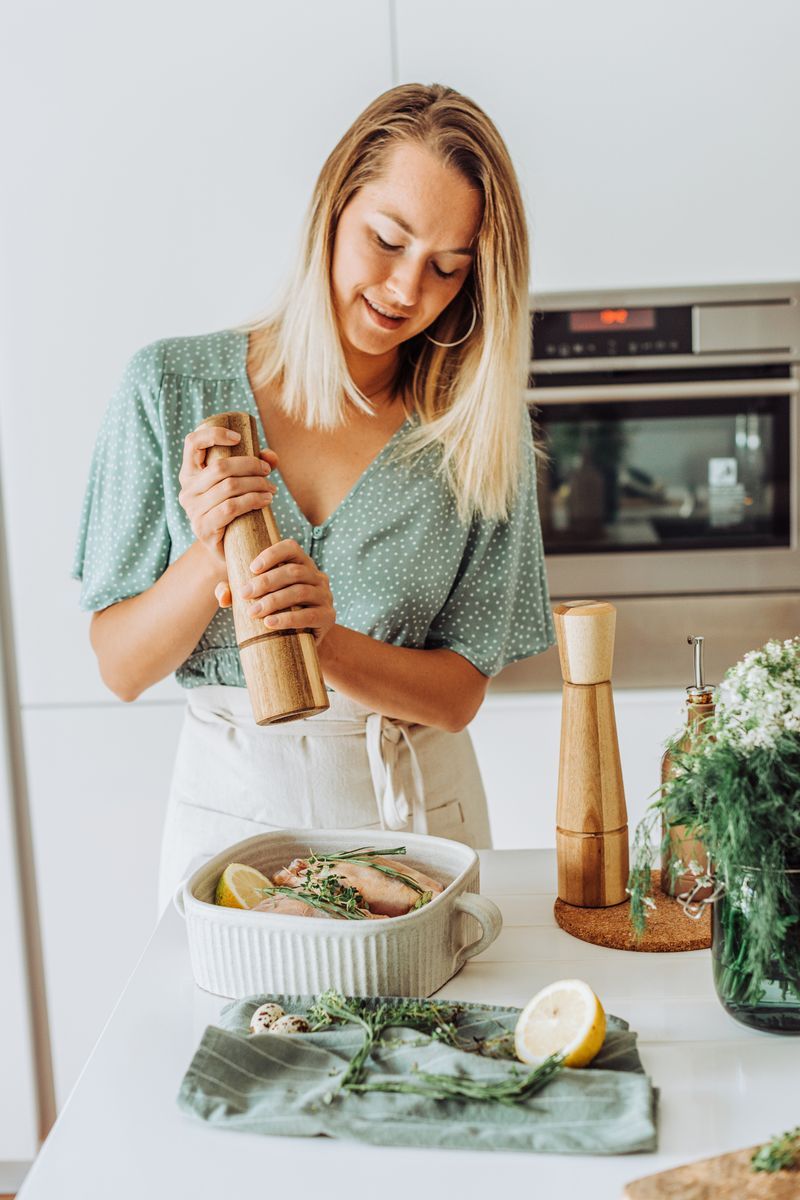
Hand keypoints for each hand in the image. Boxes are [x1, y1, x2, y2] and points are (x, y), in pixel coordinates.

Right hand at [178, 424, 277, 569]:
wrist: (227, 550)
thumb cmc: (235, 511)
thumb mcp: (241, 484)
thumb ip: (255, 466)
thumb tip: (271, 455)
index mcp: (190, 473)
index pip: (192, 442)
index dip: (214, 434)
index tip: (238, 437)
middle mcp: (187, 490)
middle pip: (220, 467)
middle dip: (250, 465)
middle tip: (267, 471)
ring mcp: (193, 510)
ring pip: (229, 487)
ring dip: (256, 484)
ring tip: (271, 489)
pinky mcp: (203, 528)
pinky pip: (231, 508)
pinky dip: (253, 501)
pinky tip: (266, 501)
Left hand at [214, 538, 335, 643]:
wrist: (302, 640)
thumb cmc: (276, 612)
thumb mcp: (258, 598)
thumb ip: (237, 593)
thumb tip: (223, 596)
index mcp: (302, 564)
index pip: (291, 548)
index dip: (272, 554)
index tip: (251, 568)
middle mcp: (317, 577)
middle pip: (294, 572)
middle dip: (266, 582)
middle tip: (245, 594)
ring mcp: (325, 596)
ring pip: (300, 592)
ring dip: (274, 601)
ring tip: (253, 612)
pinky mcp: (328, 617)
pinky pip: (309, 615)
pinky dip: (288, 619)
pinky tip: (270, 623)